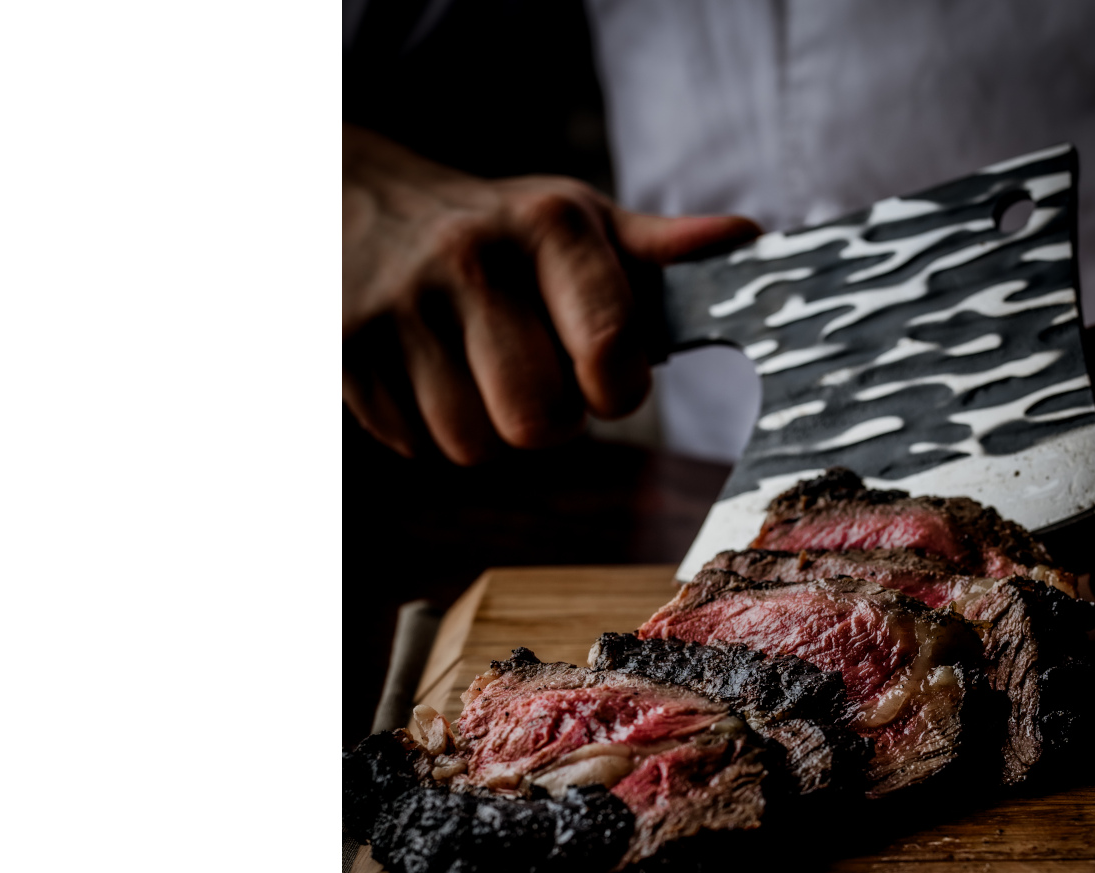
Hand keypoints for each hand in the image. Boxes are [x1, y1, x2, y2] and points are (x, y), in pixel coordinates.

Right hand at [344, 125, 759, 463]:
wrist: (358, 206)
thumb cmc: (499, 231)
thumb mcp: (578, 223)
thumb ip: (660, 249)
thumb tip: (748, 240)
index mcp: (549, 225)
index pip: (611, 352)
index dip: (617, 387)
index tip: (607, 374)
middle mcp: (472, 258)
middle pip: (539, 422)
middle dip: (550, 417)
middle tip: (535, 372)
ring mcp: (401, 306)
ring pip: (474, 445)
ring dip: (487, 428)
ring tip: (475, 368)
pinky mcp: (347, 351)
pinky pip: (415, 444)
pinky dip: (429, 427)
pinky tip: (426, 372)